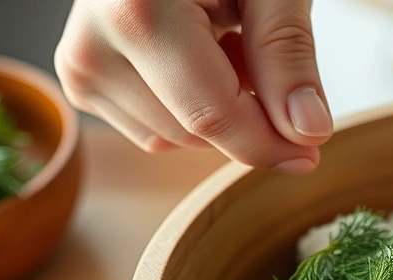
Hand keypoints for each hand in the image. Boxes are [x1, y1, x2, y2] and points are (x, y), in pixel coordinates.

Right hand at [55, 0, 329, 172]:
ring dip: (218, 107)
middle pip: (197, 132)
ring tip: (224, 39)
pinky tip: (196, 54)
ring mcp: (82, 68)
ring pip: (177, 139)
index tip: (311, 152)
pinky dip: (189, 105)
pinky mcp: (84, 82)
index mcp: (135, 13)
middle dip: (246, 114)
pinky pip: (156, 130)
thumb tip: (307, 130)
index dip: (269, 144)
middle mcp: (93, 46)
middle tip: (257, 49)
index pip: (212, 115)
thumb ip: (287, 53)